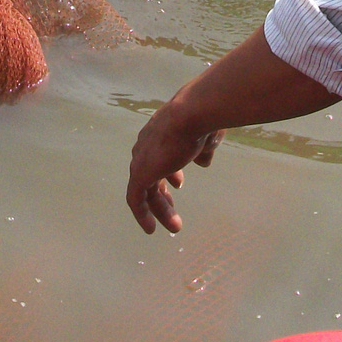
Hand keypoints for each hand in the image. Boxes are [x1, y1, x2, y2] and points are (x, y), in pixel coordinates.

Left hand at [126, 100, 224, 233]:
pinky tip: (150, 229)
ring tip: (175, 226)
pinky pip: (135, 199)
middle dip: (163, 195)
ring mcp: (142, 159)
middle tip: (173, 212)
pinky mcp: (140, 173)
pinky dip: (141, 214)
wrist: (192, 113)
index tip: (179, 184)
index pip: (159, 156)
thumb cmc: (203, 121)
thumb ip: (203, 150)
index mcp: (160, 133)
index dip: (169, 171)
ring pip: (146, 190)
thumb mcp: (206, 138)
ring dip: (160, 209)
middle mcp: (146, 145)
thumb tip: (203, 162)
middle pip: (150, 175)